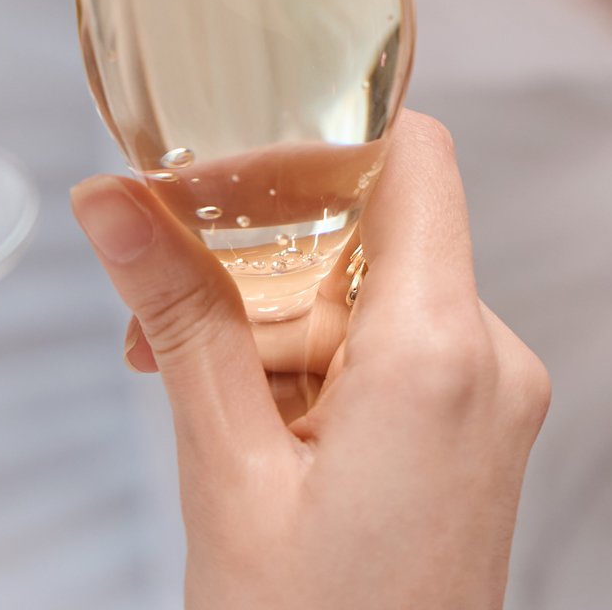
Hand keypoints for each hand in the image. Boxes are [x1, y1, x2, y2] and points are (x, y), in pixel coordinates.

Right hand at [71, 112, 548, 609]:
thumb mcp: (226, 470)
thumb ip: (182, 316)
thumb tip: (115, 199)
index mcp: (443, 351)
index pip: (411, 154)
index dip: (315, 141)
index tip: (215, 171)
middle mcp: (494, 361)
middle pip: (376, 232)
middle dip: (259, 261)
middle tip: (157, 315)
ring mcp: (496, 405)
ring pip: (374, 299)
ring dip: (272, 325)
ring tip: (182, 391)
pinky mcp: (480, 443)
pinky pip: (396, 358)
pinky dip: (314, 370)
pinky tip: (244, 427)